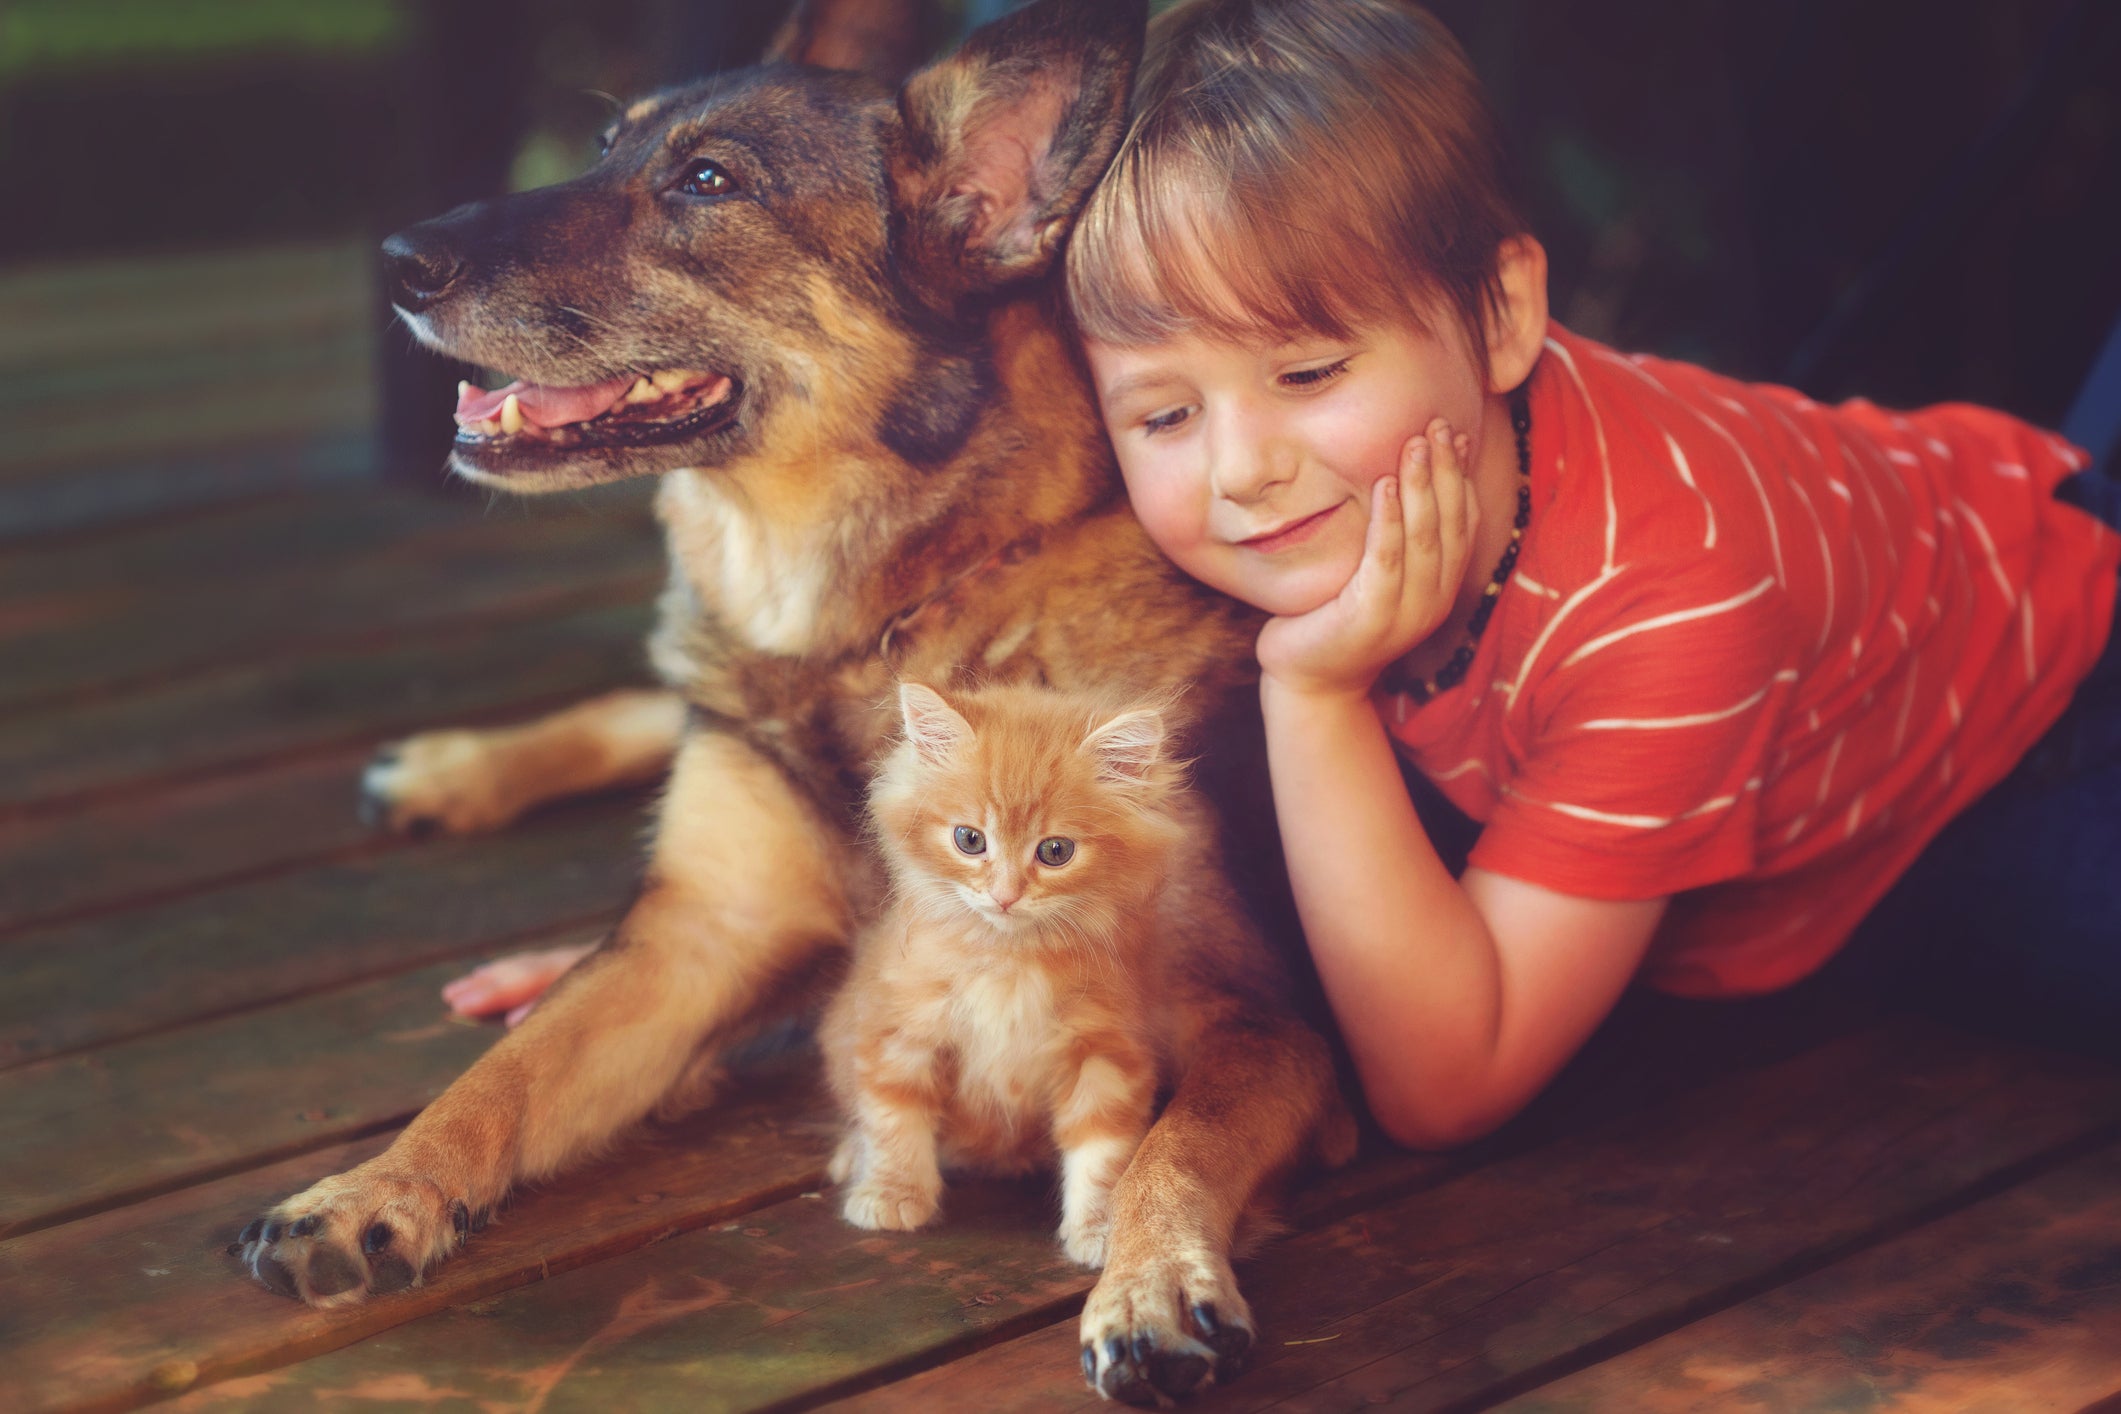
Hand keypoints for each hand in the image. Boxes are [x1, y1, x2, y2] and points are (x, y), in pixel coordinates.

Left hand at [1256, 419, 1478, 699]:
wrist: (1309, 679)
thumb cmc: (1335, 617)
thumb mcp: (1375, 576)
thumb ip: (1396, 539)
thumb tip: (1400, 478)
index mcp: (1441, 586)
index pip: (1463, 523)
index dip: (1461, 477)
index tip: (1454, 433)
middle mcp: (1434, 600)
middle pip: (1450, 525)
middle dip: (1446, 471)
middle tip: (1437, 425)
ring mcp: (1407, 613)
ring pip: (1425, 539)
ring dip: (1423, 487)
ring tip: (1415, 444)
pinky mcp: (1373, 619)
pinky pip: (1387, 561)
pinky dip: (1388, 522)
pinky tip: (1384, 486)